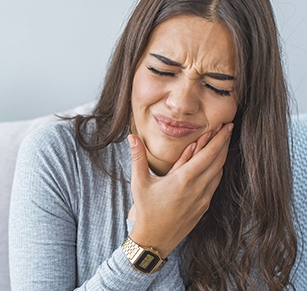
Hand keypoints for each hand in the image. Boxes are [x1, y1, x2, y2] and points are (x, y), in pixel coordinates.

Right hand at [128, 123, 232, 257]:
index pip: (208, 154)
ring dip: (222, 156)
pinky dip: (217, 170)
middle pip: (218, 161)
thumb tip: (131, 137)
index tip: (227, 126)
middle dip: (224, 142)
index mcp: (184, 179)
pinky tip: (215, 164)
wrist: (155, 239)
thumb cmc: (146, 210)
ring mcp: (203, 199)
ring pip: (219, 172)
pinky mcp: (204, 206)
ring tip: (222, 143)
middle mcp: (198, 188)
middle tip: (228, 128)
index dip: (219, 138)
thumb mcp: (140, 182)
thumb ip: (138, 157)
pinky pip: (215, 183)